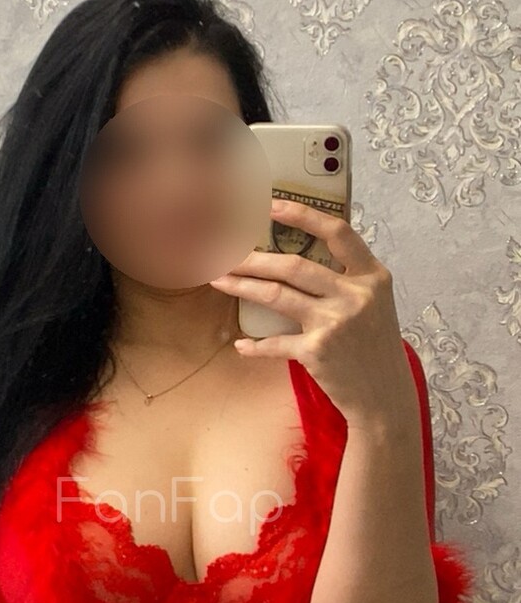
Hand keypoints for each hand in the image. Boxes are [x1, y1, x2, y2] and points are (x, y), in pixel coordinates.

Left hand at [209, 198, 419, 428]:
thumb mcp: (375, 305)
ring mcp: (334, 323)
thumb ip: (348, 280)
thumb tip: (301, 260)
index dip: (303, 215)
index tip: (271, 205)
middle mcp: (354, 295)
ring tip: (218, 279)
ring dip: (242, 286)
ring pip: (276, 295)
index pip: (337, 232)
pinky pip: (274, 343)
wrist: (385, 397)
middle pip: (294, 265)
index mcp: (372, 276)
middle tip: (226, 253)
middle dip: (253, 257)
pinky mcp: (316, 351)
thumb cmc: (375, 349)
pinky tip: (241, 345)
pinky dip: (255, 345)